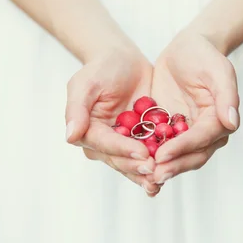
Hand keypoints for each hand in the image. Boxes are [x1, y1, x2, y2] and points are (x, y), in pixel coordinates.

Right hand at [65, 43, 160, 196]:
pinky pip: (149, 155)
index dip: (123, 150)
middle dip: (137, 167)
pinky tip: (172, 170)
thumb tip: (70, 136)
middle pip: (120, 160)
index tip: (142, 154)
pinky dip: (160, 164)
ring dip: (147, 175)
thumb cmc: (102, 68)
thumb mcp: (86, 83)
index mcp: (87, 131)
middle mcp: (103, 143)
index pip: (105, 144)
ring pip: (134, 164)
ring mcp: (123, 144)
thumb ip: (77, 109)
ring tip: (161, 181)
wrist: (124, 60)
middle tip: (156, 171)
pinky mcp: (140, 141)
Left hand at [149, 29, 239, 184]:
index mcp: (220, 120)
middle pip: (192, 156)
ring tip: (144, 176)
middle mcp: (206, 132)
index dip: (183, 148)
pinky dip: (150, 157)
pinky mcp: (170, 131)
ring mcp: (188, 134)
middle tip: (153, 175)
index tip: (163, 155)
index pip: (202, 139)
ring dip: (162, 168)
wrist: (186, 49)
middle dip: (173, 166)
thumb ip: (226, 95)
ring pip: (177, 157)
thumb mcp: (217, 70)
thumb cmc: (203, 56)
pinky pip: (161, 147)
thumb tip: (232, 123)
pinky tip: (133, 164)